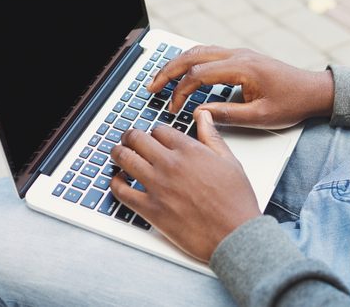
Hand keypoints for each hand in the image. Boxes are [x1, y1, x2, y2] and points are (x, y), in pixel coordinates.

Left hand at [109, 110, 259, 261]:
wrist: (233, 234)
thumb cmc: (235, 201)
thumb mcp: (229, 161)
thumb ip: (211, 136)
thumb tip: (203, 116)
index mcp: (190, 150)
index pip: (159, 130)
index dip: (155, 132)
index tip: (154, 137)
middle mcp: (170, 164)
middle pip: (137, 139)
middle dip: (130, 136)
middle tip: (129, 139)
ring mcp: (157, 186)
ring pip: (124, 159)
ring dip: (118, 153)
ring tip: (118, 153)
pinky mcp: (150, 209)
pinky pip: (121, 191)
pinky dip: (115, 183)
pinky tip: (118, 180)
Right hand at [147, 45, 334, 128]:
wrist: (314, 90)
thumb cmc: (292, 103)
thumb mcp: (261, 116)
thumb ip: (229, 114)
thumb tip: (200, 113)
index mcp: (242, 68)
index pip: (199, 75)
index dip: (181, 92)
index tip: (173, 109)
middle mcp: (238, 55)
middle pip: (193, 56)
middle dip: (168, 71)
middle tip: (150, 87)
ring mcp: (240, 53)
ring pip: (199, 51)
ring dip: (178, 64)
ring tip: (160, 79)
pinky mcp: (242, 57)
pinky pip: (209, 53)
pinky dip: (191, 61)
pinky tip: (183, 72)